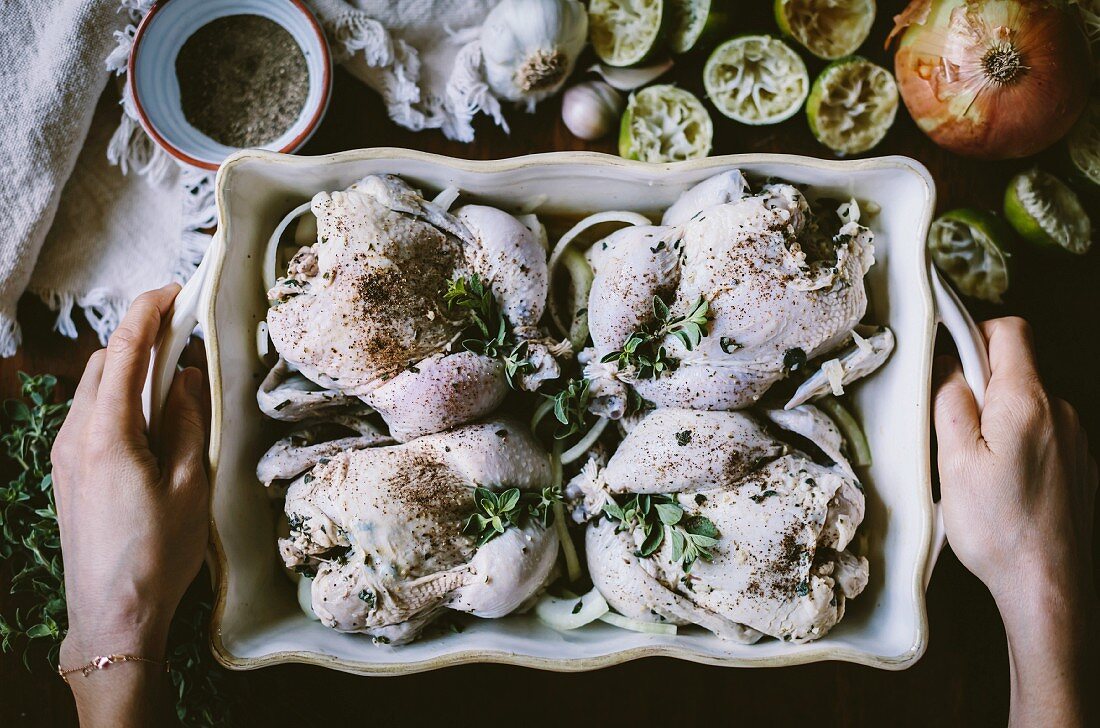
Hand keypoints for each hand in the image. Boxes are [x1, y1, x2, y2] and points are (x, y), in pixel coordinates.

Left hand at [51, 285, 208, 723]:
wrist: (112, 615)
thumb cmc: (158, 553)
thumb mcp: (189, 482)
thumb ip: (186, 421)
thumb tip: (184, 377)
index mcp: (106, 433)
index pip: (122, 350)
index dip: (148, 311)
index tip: (175, 289)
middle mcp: (75, 435)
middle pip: (102, 363)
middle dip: (141, 337)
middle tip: (186, 333)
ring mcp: (65, 454)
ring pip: (95, 388)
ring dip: (131, 369)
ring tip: (176, 375)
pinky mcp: (69, 472)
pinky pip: (92, 415)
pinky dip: (121, 398)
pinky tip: (153, 415)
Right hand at [933, 316, 1096, 726]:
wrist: (1053, 587)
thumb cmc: (998, 527)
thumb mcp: (954, 462)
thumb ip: (950, 403)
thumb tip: (946, 364)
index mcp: (1026, 401)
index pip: (1009, 330)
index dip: (974, 332)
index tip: (947, 361)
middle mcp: (1061, 410)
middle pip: (1018, 367)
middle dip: (980, 382)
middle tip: (952, 425)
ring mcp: (1077, 438)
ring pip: (1029, 403)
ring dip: (999, 417)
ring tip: (976, 463)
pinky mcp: (1081, 465)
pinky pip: (1044, 433)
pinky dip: (1018, 442)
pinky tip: (1003, 483)